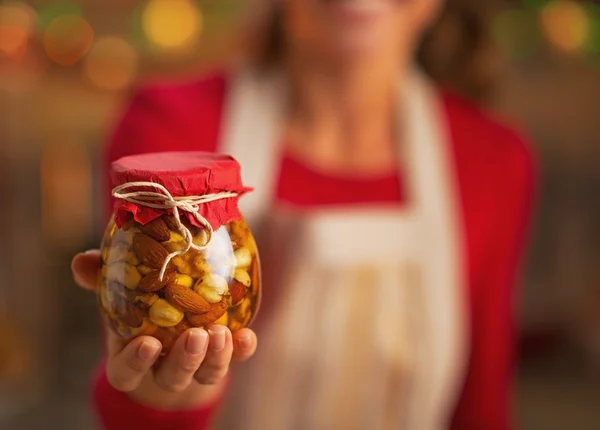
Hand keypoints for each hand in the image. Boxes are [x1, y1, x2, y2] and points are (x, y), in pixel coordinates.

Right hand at [72, 250, 257, 409]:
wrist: (175, 307)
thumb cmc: (141, 299)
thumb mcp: (121, 287)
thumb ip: (102, 276)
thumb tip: (81, 261)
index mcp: (134, 354)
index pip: (126, 373)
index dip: (135, 364)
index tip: (147, 343)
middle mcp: (165, 366)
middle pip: (172, 378)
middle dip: (185, 360)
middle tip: (196, 335)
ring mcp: (198, 364)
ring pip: (206, 375)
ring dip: (215, 357)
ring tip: (220, 331)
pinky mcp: (225, 354)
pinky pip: (235, 358)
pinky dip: (242, 349)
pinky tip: (247, 334)